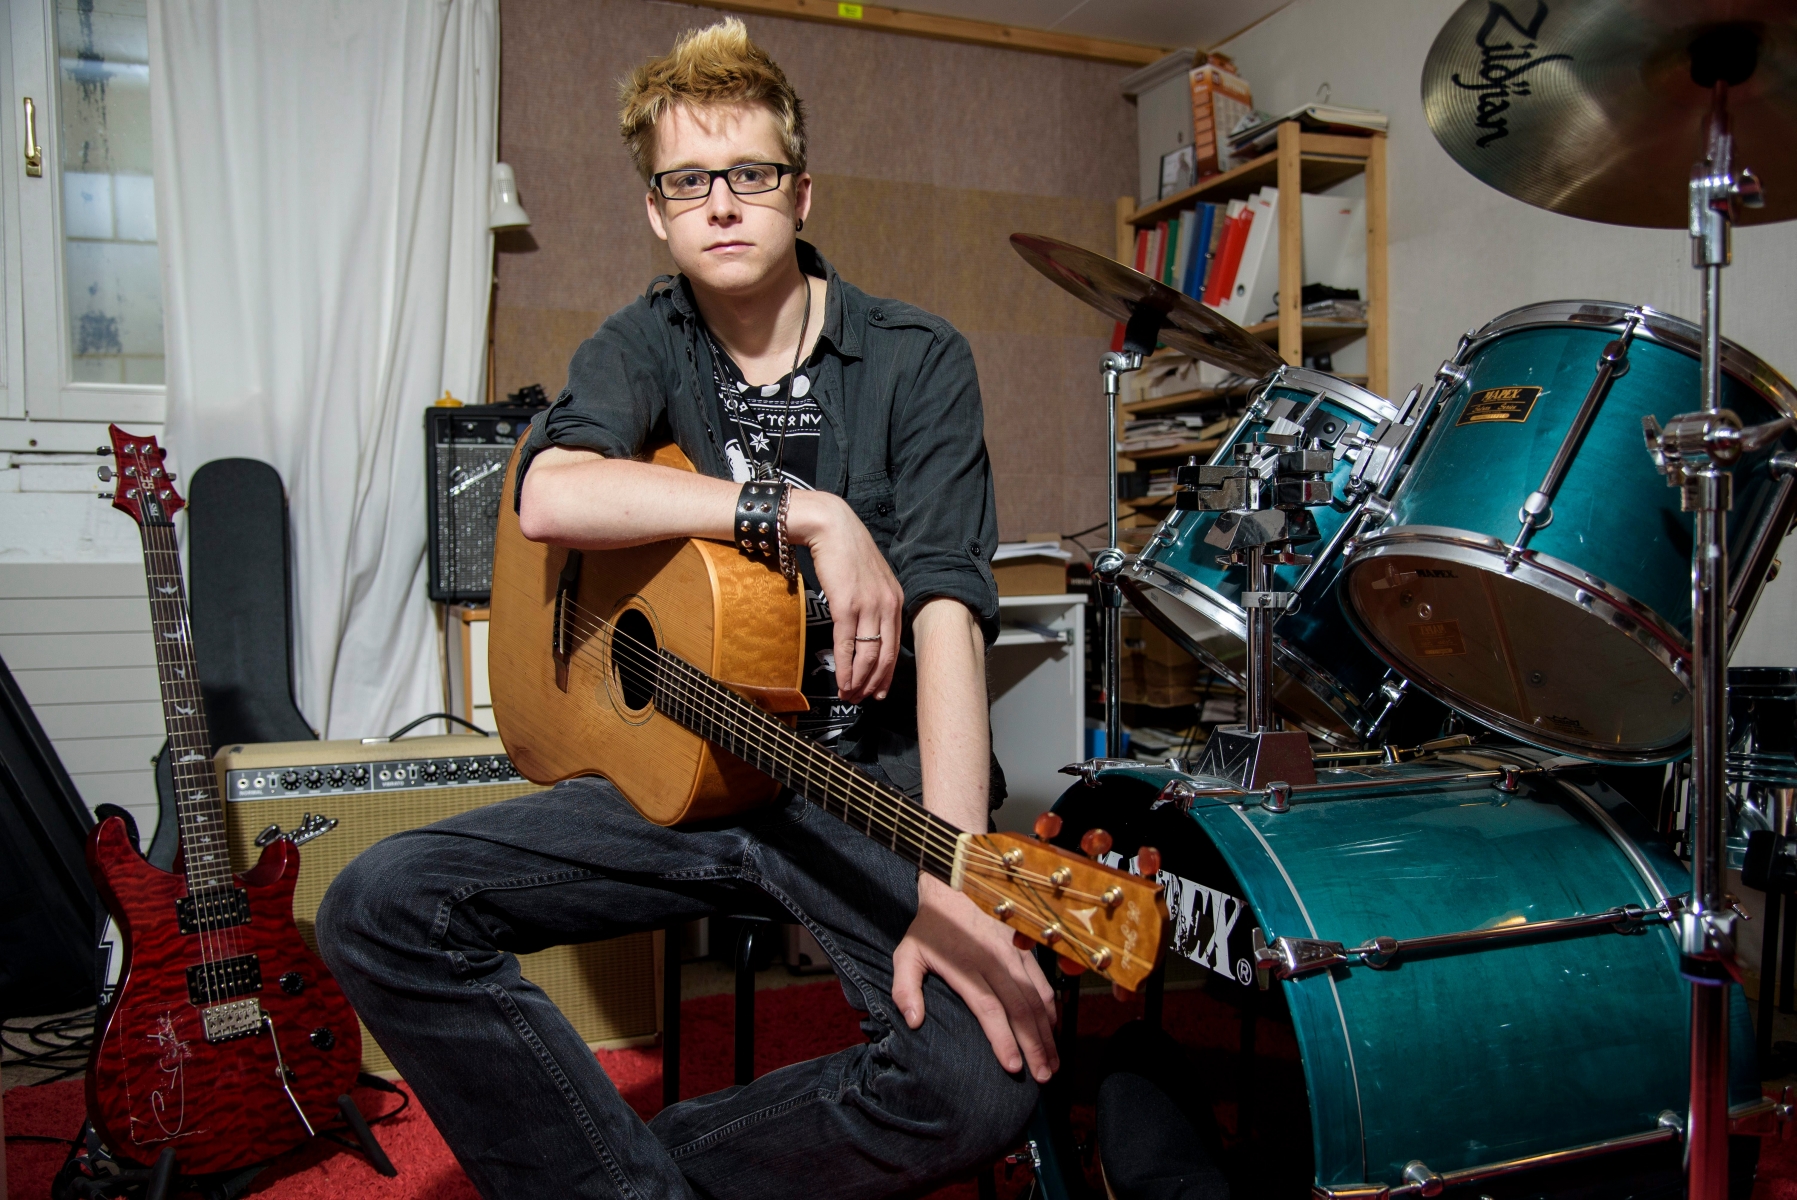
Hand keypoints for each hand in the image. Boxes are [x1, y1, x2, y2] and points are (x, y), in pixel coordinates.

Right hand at [787, 490, 902, 702]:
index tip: (880, 690)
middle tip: (864, 699)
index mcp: (896, 600)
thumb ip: (875, 602)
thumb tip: (868, 627)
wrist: (831, 527)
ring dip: (858, 679)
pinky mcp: (846, 605)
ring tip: (850, 695)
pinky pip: (847, 643)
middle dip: (874, 682)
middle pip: (885, 655)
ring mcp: (868, 606)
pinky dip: (844, 666)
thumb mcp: (872, 578)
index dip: (887, 672)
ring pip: (868, 654)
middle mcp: (887, 605)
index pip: (896, 645)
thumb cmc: (847, 551)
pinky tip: (841, 679)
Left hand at [891, 875, 1058, 1082]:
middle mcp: (995, 961)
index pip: (990, 1009)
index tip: (1012, 1067)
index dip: (1003, 1039)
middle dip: (1035, 1046)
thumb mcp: (907, 953)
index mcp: (967, 967)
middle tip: (1043, 1077)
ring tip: (1053, 1062)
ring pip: (1037, 998)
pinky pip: (1044, 982)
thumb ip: (905, 988)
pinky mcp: (1025, 948)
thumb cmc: (930, 927)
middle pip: (1021, 1010)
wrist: (955, 883)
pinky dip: (1051, 1008)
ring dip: (1047, 1032)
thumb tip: (913, 1022)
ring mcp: (1014, 954)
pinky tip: (1054, 1030)